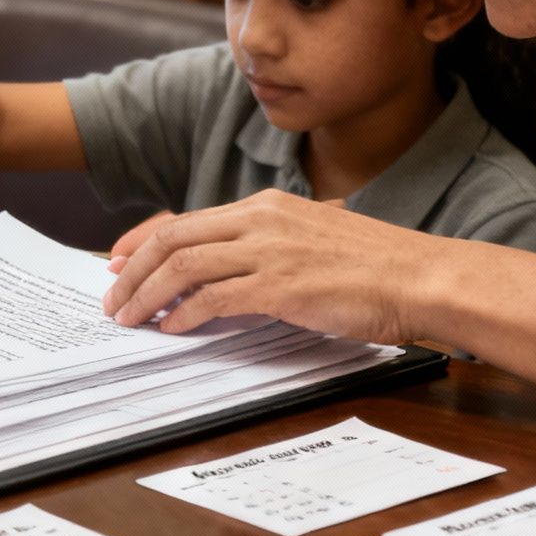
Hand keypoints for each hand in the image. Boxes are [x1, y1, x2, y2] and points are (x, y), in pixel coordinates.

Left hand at [100, 190, 435, 343]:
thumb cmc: (375, 266)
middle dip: (133, 270)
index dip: (143, 242)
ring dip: (148, 294)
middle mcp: (262, 220)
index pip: (186, 219)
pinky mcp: (282, 285)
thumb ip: (271, 246)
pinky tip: (173, 329)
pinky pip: (215, 297)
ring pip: (184, 265)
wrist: (422, 276)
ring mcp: (271, 251)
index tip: (118, 262)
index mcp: (268, 206)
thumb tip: (232, 272)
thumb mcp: (313, 239)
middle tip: (112, 298)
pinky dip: (185, 314)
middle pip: (173, 238)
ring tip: (130, 319)